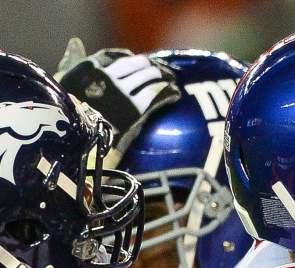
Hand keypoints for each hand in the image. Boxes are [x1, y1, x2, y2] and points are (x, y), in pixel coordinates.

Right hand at [56, 38, 180, 160]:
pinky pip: (156, 95)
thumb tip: (76, 41)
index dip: (125, 56)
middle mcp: (106, 77)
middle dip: (145, 65)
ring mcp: (122, 93)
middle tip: (154, 67)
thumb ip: (70, 61)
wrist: (74, 140)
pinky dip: (168, 92)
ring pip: (146, 77)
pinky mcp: (135, 109)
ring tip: (167, 77)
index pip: (112, 55)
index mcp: (87, 68)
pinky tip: (174, 93)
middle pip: (133, 64)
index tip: (131, 57)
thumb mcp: (61, 83)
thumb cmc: (64, 112)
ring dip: (159, 76)